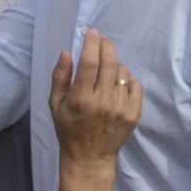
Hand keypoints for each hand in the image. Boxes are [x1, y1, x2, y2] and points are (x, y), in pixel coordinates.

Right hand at [49, 29, 141, 176]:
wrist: (89, 158)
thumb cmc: (69, 129)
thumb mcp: (55, 104)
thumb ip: (60, 76)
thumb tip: (66, 51)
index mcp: (81, 99)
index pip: (89, 62)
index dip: (92, 43)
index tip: (92, 32)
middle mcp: (102, 102)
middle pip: (109, 63)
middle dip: (106, 46)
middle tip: (102, 40)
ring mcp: (120, 109)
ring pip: (123, 72)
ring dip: (115, 64)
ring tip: (107, 69)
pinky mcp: (133, 115)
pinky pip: (135, 85)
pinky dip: (127, 79)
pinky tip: (117, 84)